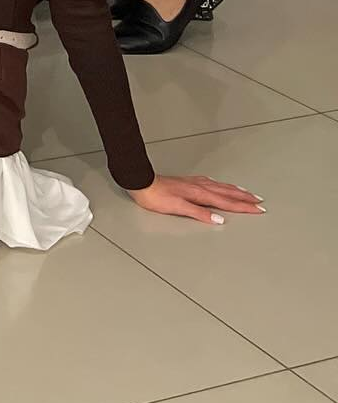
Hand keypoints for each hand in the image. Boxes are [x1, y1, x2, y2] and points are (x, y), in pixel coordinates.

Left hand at [129, 173, 263, 224]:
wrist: (143, 183)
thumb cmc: (157, 197)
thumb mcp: (178, 208)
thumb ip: (199, 214)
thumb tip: (219, 220)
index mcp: (200, 194)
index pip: (227, 202)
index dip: (243, 207)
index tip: (258, 209)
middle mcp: (200, 187)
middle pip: (227, 193)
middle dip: (244, 198)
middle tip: (259, 202)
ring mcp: (195, 183)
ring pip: (221, 187)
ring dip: (236, 191)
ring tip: (247, 193)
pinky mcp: (189, 182)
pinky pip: (212, 184)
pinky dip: (222, 186)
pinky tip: (221, 186)